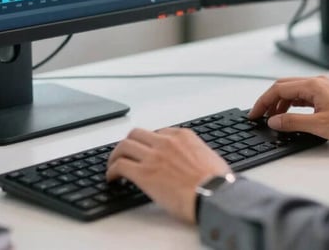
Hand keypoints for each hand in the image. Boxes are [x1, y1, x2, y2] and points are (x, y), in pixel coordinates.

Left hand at [106, 127, 230, 223]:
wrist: (213, 195)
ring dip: (116, 155)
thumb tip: (195, 162)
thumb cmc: (216, 183)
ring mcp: (153, 156)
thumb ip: (196, 154)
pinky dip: (112, 171)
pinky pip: (120, 165)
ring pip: (124, 146)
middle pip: (136, 134)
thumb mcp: (210, 157)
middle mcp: (166, 142)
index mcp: (183, 136)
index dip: (149, 143)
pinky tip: (112, 178)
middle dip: (129, 143)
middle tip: (125, 154)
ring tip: (113, 165)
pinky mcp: (144, 173)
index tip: (146, 151)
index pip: (158, 132)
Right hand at [248, 76, 328, 141]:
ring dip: (281, 104)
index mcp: (312, 85)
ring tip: (274, 119)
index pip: (278, 89)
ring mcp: (324, 88)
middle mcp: (317, 82)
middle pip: (284, 87)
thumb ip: (292, 123)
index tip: (254, 114)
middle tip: (259, 115)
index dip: (263, 102)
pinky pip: (305, 96)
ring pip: (294, 91)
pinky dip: (293, 105)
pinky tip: (291, 115)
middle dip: (269, 101)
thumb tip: (274, 121)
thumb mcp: (319, 125)